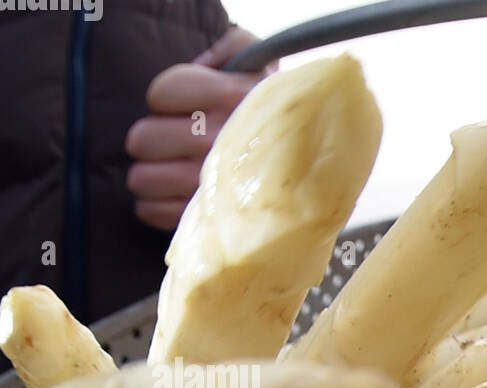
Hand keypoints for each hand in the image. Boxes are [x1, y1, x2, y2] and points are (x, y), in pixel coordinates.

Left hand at [125, 27, 272, 230]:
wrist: (319, 176)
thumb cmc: (279, 119)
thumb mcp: (264, 67)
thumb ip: (234, 47)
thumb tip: (206, 63)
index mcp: (231, 99)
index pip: (162, 93)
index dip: (166, 98)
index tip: (184, 108)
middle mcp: (222, 142)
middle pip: (144, 139)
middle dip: (152, 139)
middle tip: (172, 142)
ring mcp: (215, 186)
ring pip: (144, 178)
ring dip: (150, 175)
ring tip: (168, 171)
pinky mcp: (209, 219)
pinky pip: (155, 212)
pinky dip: (156, 206)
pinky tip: (174, 197)